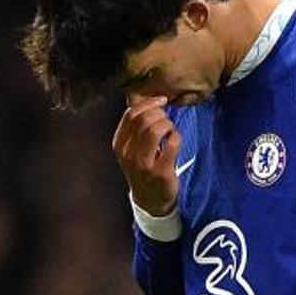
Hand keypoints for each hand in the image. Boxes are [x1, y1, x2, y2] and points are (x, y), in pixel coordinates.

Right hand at [112, 94, 179, 215]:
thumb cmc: (143, 168)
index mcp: (119, 144)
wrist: (150, 200)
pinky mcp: (160, 171)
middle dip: (159, 113)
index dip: (149, 103)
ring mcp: (143, 163)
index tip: (161, 101)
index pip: (131, 113)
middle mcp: (128, 153)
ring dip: (167, 124)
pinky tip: (175, 140)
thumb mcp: (132, 147)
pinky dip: (176, 136)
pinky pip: (172, 142)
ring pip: (155, 129)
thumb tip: (135, 93)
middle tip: (166, 119)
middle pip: (143, 119)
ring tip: (169, 129)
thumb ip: (134, 123)